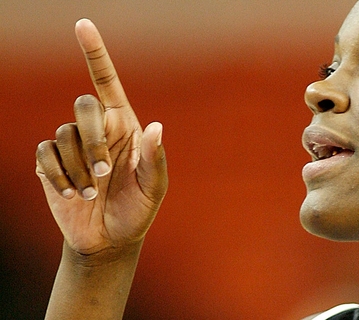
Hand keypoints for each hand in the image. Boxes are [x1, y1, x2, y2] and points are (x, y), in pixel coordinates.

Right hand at [36, 19, 167, 256]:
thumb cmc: (137, 211)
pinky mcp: (50, 164)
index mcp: (124, 127)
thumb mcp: (154, 189)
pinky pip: (45, 154)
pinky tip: (73, 196)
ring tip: (91, 194)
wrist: (109, 240)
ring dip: (78, 168)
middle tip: (103, 173)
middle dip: (92, 140)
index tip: (83, 25)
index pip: (107, 83)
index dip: (95, 54)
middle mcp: (97, 130)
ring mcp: (71, 146)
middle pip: (83, 105)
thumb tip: (156, 126)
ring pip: (63, 134)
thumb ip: (155, 159)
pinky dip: (58, 176)